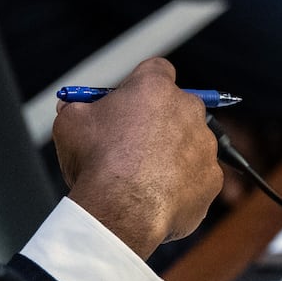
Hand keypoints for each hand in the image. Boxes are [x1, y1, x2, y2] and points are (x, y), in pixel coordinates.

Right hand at [54, 57, 222, 257]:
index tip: (128, 102)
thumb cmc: (96, 163)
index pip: (157, 70)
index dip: (140, 86)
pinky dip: (180, 185)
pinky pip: (196, 178)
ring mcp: (205, 146)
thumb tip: (70, 108)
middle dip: (159, 121)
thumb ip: (76, 108)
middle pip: (177, 107)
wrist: (120, 210)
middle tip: (133, 142)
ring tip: (140, 177)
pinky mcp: (212, 179)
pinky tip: (154, 197)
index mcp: (154, 88)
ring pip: (189, 144)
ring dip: (171, 155)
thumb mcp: (69, 124)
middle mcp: (187, 110)